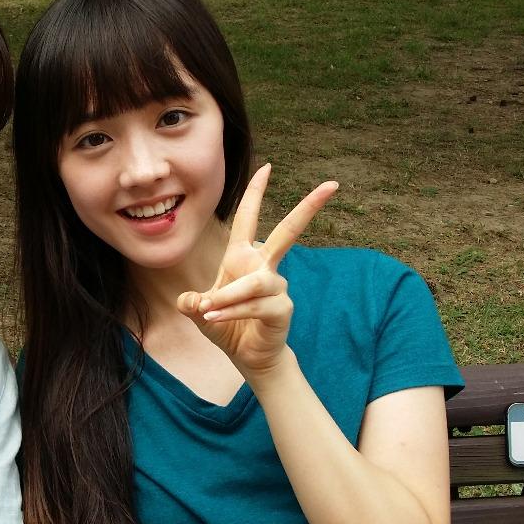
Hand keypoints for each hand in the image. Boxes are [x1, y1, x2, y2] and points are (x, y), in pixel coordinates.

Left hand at [176, 164, 336, 380]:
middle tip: (332, 185)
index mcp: (242, 258)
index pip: (248, 219)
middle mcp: (264, 267)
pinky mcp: (281, 308)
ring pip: (253, 282)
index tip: (267, 166)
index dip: (255, 193)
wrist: (248, 357)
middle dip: (308, 208)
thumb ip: (191, 303)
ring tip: (208, 310)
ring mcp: (277, 287)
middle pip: (288, 232)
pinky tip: (215, 318)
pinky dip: (232, 311)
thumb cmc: (227, 326)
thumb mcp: (200, 311)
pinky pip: (254, 304)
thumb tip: (191, 301)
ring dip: (227, 296)